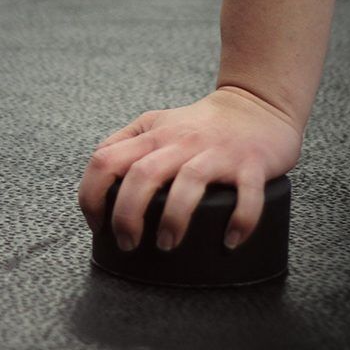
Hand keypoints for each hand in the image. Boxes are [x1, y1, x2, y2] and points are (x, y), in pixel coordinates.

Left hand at [77, 86, 302, 251]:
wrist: (257, 105)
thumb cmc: (201, 122)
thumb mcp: (155, 122)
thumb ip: (125, 141)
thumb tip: (98, 167)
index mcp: (152, 136)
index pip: (105, 160)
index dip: (92, 195)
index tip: (97, 224)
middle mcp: (181, 142)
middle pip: (141, 175)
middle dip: (128, 214)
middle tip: (127, 243)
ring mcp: (216, 153)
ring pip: (188, 182)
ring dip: (174, 219)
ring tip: (166, 244)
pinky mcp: (251, 165)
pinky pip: (247, 195)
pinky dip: (240, 220)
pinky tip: (230, 240)